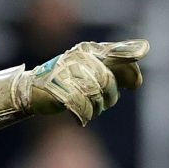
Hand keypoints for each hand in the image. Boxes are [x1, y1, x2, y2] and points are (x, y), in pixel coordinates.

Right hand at [0, 38, 148, 130]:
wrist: (29, 91)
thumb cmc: (63, 82)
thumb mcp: (88, 70)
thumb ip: (112, 67)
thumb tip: (140, 68)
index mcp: (88, 51)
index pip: (117, 55)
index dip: (130, 68)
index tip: (136, 84)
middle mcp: (79, 58)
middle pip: (107, 82)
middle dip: (109, 96)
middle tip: (103, 102)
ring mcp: (67, 73)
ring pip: (96, 95)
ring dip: (97, 108)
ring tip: (88, 108)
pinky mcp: (58, 90)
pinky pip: (82, 107)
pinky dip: (84, 115)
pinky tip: (80, 117)